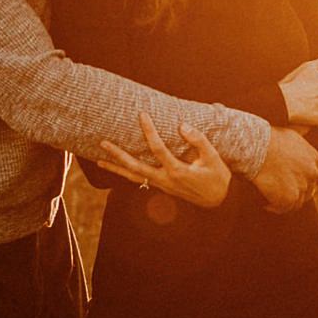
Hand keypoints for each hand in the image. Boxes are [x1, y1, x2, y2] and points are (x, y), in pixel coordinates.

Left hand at [94, 114, 231, 208]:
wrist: (219, 202)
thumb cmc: (217, 177)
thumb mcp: (213, 158)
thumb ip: (198, 140)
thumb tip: (182, 125)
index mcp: (178, 171)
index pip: (158, 149)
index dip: (149, 131)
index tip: (142, 114)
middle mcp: (165, 180)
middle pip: (135, 167)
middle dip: (118, 155)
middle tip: (103, 142)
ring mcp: (161, 185)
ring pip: (133, 177)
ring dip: (115, 168)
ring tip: (98, 159)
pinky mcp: (161, 187)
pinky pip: (138, 180)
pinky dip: (125, 174)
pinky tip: (115, 168)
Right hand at [247, 125, 317, 212]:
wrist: (257, 147)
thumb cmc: (269, 139)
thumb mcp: (292, 137)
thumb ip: (300, 149)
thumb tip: (296, 153)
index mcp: (314, 158)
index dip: (309, 182)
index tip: (298, 184)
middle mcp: (311, 173)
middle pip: (309, 191)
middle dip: (297, 193)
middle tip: (283, 193)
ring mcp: (301, 186)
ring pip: (297, 202)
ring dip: (286, 202)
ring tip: (272, 200)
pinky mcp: (289, 197)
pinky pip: (284, 208)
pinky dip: (275, 208)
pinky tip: (266, 204)